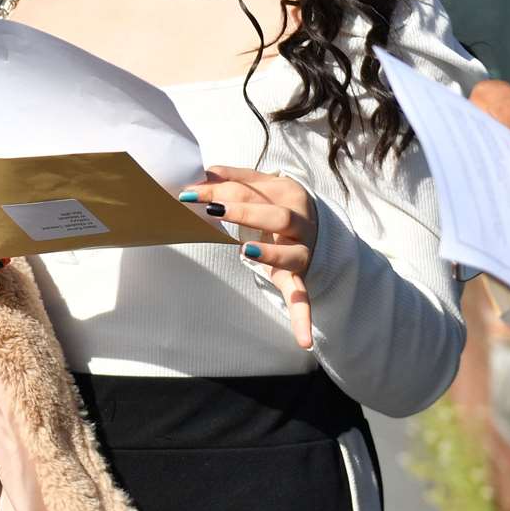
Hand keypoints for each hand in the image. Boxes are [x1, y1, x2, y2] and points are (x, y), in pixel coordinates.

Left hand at [183, 165, 319, 348]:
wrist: (320, 228)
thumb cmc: (278, 203)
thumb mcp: (262, 185)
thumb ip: (235, 177)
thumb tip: (205, 171)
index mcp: (288, 193)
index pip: (251, 191)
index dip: (219, 190)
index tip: (189, 193)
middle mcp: (300, 222)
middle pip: (275, 216)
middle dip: (244, 213)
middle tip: (213, 211)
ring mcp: (302, 251)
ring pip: (291, 253)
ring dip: (269, 254)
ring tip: (246, 251)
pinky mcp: (299, 276)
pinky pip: (302, 297)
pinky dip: (302, 317)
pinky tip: (303, 340)